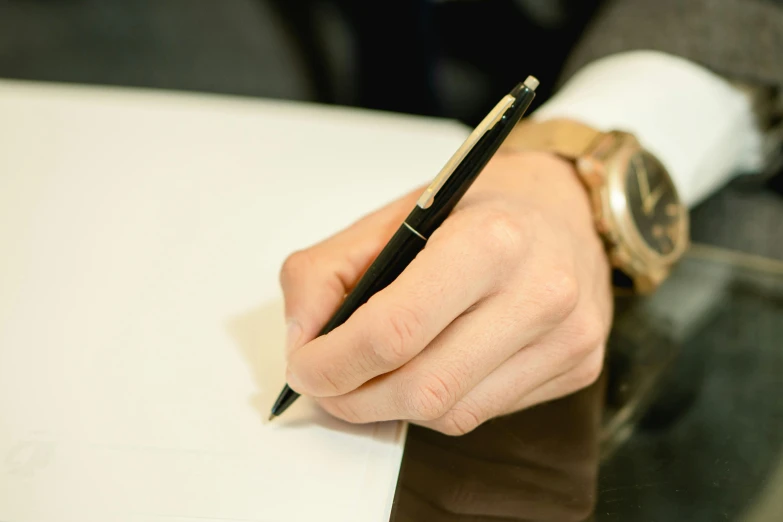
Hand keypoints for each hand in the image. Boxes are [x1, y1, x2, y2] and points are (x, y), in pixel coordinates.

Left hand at [280, 150, 612, 435]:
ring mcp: (567, 337)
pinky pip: (483, 413)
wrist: (569, 208)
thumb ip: (328, 271)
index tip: (305, 366)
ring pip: (452, 413)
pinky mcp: (578, 367)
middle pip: (423, 387)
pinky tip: (431, 370)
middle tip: (328, 385)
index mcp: (489, 240)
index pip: (395, 329)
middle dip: (355, 398)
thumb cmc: (480, 208)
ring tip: (374, 378)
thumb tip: (302, 341)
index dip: (334, 362)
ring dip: (394, 407)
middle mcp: (540, 292)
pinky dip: (439, 404)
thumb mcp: (395, 215)